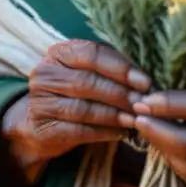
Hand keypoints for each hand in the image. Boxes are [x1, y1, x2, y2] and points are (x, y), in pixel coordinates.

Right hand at [2, 40, 150, 179]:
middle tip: (143, 104)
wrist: (39, 123)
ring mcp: (40, 102)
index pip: (92, 54)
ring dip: (114, 115)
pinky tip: (121, 133)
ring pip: (84, 108)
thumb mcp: (89, 72)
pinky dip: (104, 132)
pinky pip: (78, 131)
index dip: (120, 68)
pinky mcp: (43, 128)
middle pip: (88, 82)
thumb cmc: (74, 92)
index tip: (145, 82)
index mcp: (60, 52)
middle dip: (120, 94)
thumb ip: (113, 69)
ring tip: (135, 120)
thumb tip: (146, 82)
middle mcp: (46, 73)